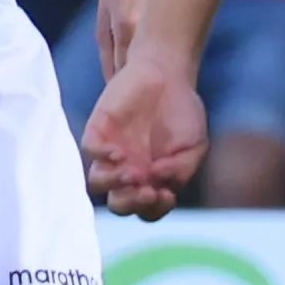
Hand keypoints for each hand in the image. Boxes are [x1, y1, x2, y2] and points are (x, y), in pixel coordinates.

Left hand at [83, 56, 207, 220]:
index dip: (155, 209)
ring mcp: (111, 152)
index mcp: (152, 180)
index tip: (166, 195)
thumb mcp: (194, 144)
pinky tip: (119, 152)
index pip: (148, 210)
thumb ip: (181, 169)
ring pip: (97, 183)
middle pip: (119, 204)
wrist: (167, 73)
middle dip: (132, 203)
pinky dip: (100, 156)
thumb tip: (158, 181)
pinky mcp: (98, 130)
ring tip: (132, 172)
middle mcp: (129, 171)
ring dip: (114, 184)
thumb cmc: (182, 111)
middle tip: (146, 189)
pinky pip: (89, 151)